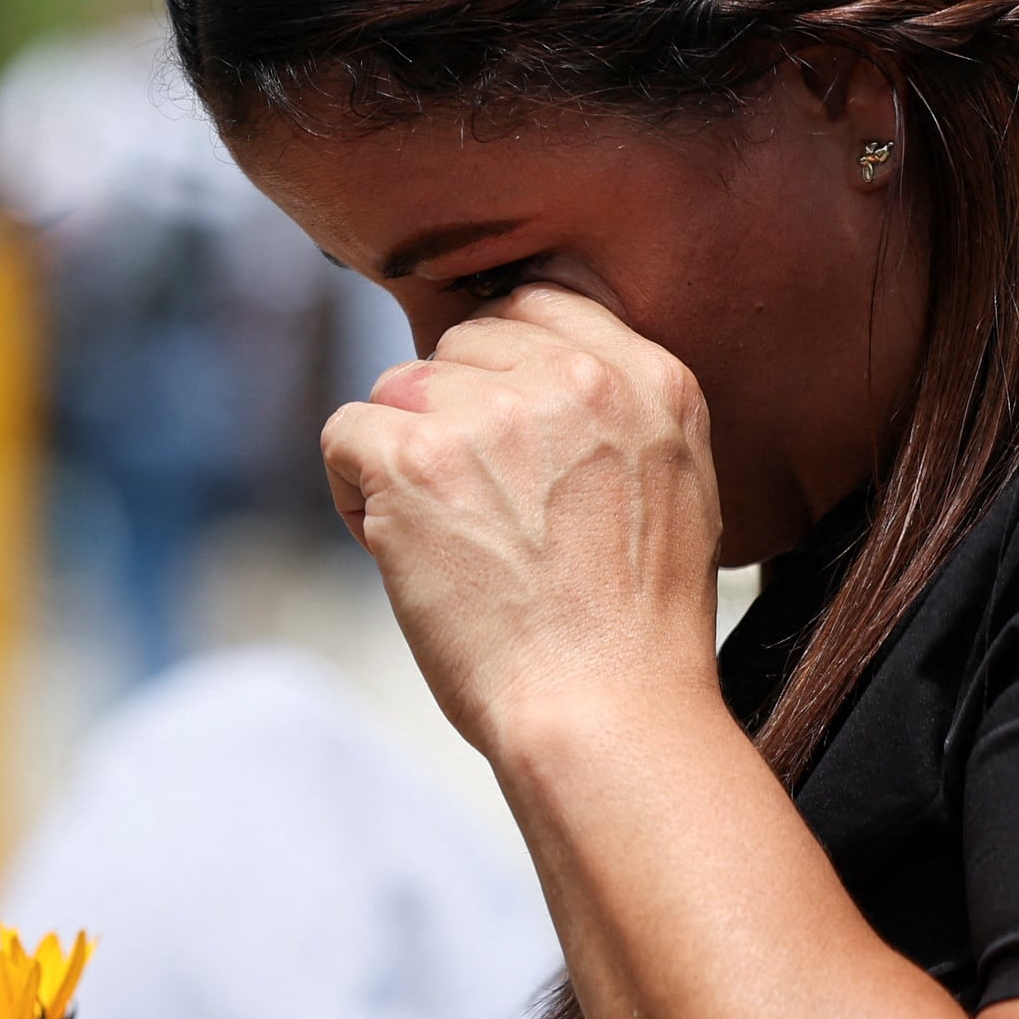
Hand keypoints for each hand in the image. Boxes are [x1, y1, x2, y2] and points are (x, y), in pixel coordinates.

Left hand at [319, 285, 722, 758]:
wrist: (605, 712)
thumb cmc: (634, 633)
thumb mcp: (674, 490)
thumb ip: (616, 415)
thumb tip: (527, 378)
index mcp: (649, 379)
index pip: (538, 306)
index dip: (496, 367)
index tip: (491, 433)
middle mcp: (574, 378)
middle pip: (460, 346)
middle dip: (449, 416)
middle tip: (474, 510)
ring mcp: (491, 415)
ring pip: (397, 387)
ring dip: (400, 456)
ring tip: (442, 538)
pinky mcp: (416, 460)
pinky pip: (345, 431)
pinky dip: (352, 490)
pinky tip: (395, 546)